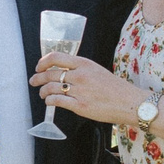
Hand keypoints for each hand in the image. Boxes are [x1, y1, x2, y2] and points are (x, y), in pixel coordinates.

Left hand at [31, 51, 148, 126]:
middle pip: (50, 73)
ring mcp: (80, 91)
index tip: (39, 66)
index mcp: (85, 64)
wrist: (129, 102)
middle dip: (38, 77)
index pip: (56, 57)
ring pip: (50, 87)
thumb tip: (63, 72)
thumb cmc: (115, 88)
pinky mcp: (80, 106)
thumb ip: (81, 70)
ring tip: (42, 94)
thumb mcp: (97, 71)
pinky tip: (50, 101)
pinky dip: (49, 100)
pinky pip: (57, 101)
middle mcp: (80, 75)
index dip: (43, 62)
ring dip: (42, 91)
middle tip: (34, 81)